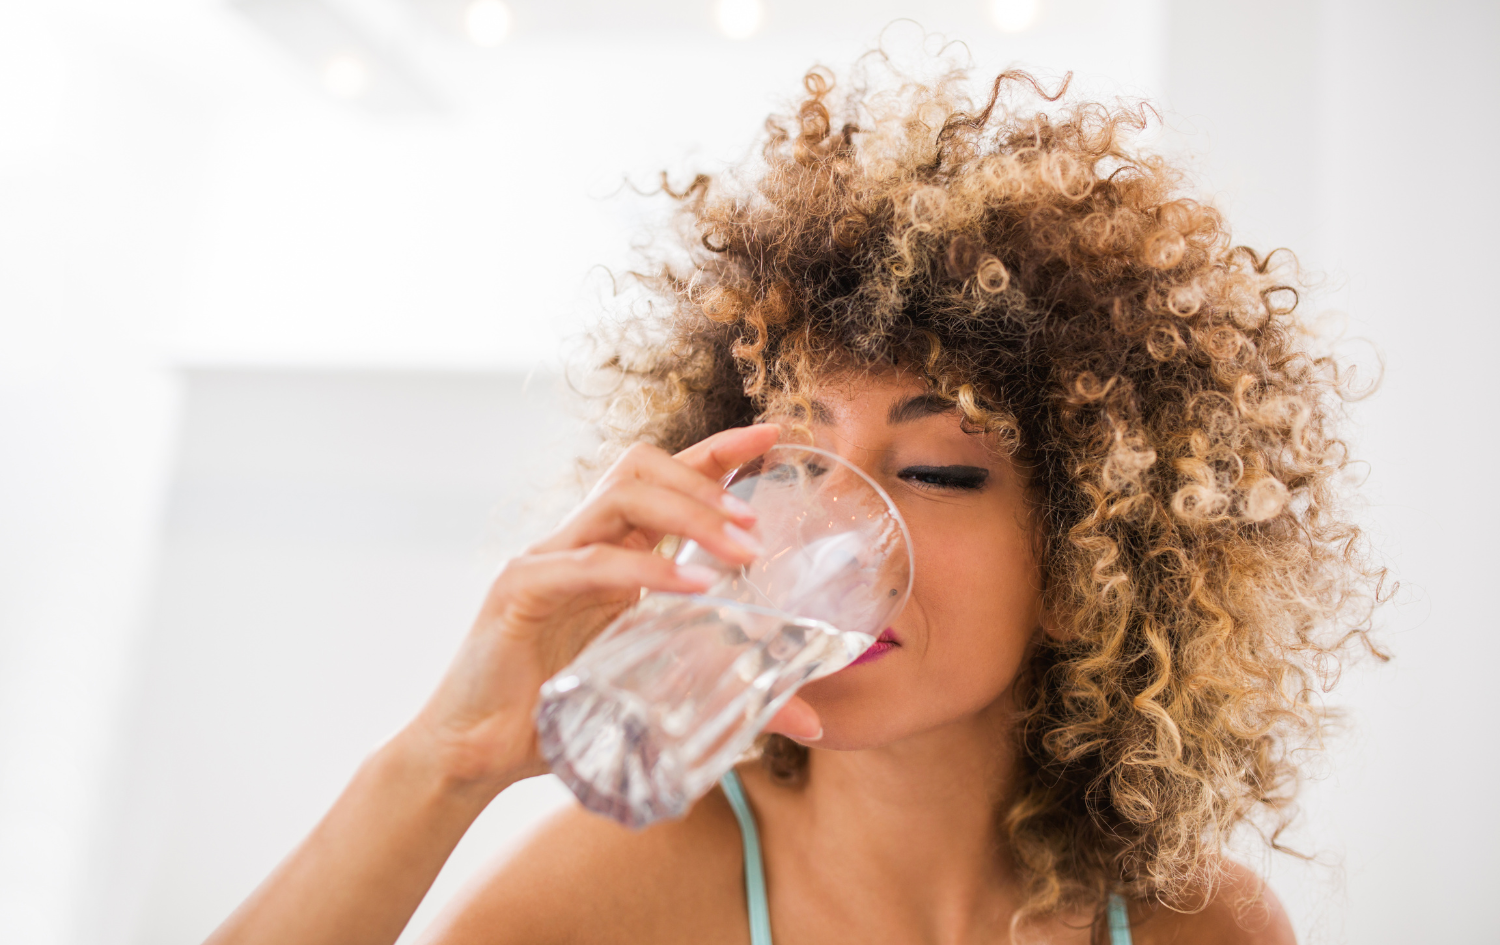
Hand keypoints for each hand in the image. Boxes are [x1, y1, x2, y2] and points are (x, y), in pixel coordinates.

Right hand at [399, 423, 822, 795]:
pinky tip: (690, 589)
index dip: (719, 451)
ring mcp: (546, 558)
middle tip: (759, 525)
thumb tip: (809, 719)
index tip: (776, 435)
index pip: (665, 478)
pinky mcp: (520, 590)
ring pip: (618, 496)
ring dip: (687, 512)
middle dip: (707, 480)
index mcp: (609, 551)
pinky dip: (644, 570)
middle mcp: (578, 541)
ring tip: (739, 550)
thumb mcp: (656, 693)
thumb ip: (728, 691)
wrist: (476, 755)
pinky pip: (589, 563)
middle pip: (642, 467)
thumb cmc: (561, 717)